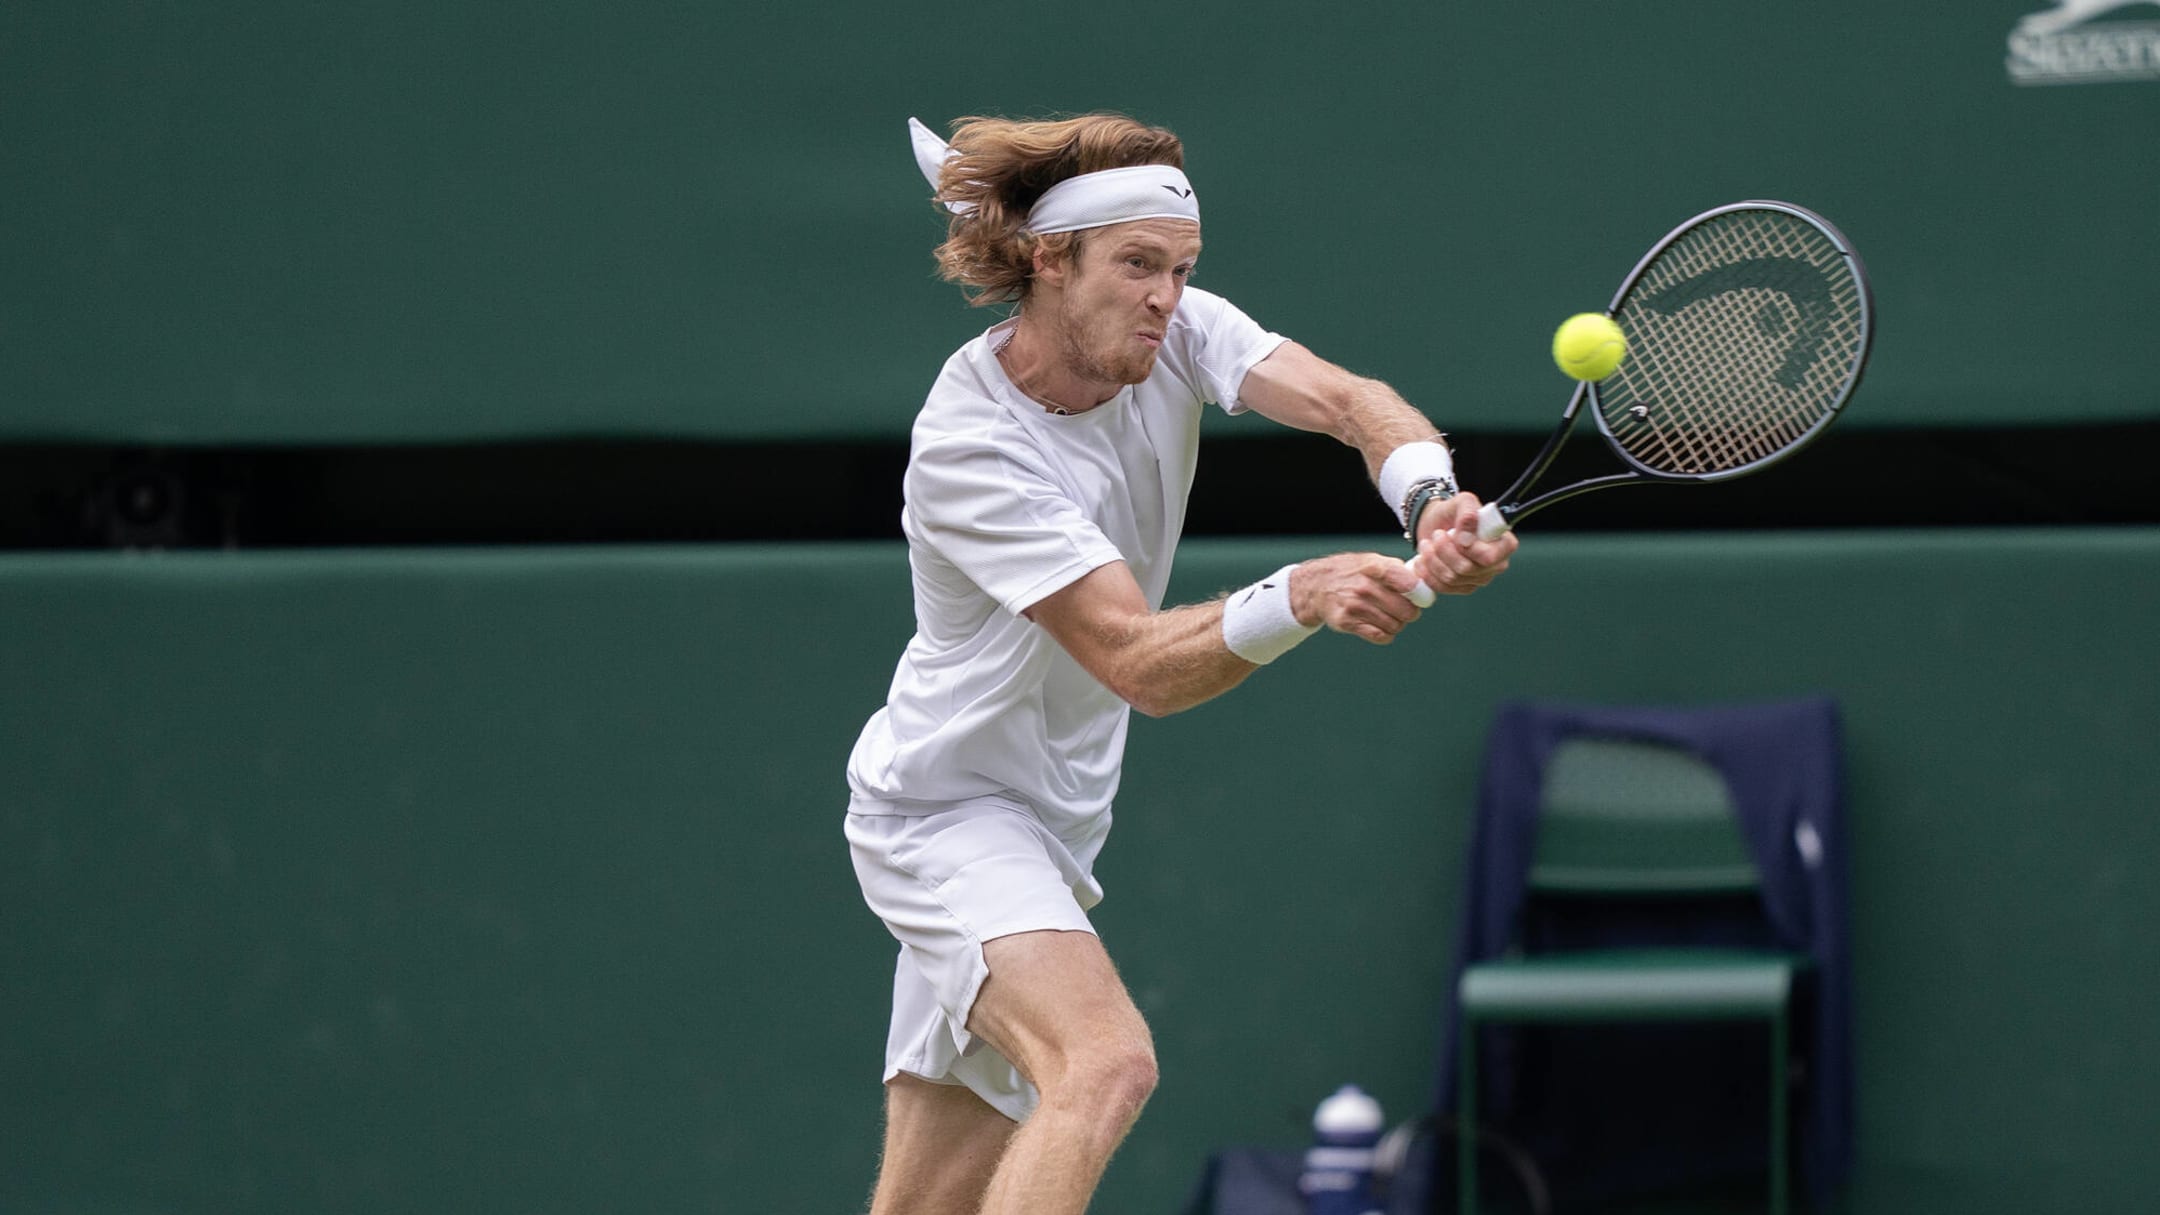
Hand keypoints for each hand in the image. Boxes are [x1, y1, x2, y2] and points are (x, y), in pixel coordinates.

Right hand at [1289, 552, 1426, 644]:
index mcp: (1374, 567)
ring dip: (1396, 624)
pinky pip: (1380, 637)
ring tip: (1388, 616)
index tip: (1420, 597)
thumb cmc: (1351, 573)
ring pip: (1395, 626)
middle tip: (1404, 609)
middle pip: (1406, 611)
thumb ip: (1397, 570)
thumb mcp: (1372, 560)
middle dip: (1410, 613)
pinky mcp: (1347, 623)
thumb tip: (1424, 583)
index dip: (1420, 594)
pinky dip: (1385, 634)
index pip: (1409, 584)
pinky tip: (1380, 626)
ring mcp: (1355, 606)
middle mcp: (1365, 587)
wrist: (1317, 585)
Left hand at [1409, 492, 1517, 595]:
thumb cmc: (1454, 511)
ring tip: (1427, 544)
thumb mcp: (1462, 501)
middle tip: (1436, 535)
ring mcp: (1479, 578)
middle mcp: (1496, 564)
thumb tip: (1466, 538)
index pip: (1488, 557)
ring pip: (1452, 579)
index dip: (1468, 549)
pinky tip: (1422, 559)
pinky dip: (1427, 573)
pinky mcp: (1462, 587)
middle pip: (1467, 569)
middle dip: (1444, 551)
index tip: (1454, 534)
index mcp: (1504, 544)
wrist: (1436, 524)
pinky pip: (1442, 588)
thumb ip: (1468, 513)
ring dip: (1433, 559)